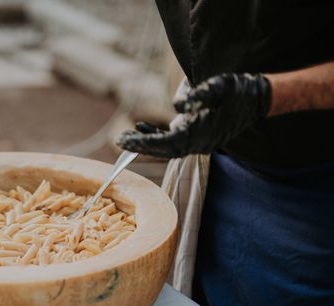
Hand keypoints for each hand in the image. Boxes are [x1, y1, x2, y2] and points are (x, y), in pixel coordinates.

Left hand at [116, 73, 271, 157]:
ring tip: (126, 136)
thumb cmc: (238, 91)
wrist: (258, 99)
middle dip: (140, 146)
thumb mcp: (220, 86)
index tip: (124, 140)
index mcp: (199, 134)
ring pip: (166, 148)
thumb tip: (178, 105)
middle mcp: (197, 144)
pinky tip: (142, 127)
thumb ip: (199, 95)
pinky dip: (157, 137)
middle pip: (162, 150)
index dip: (143, 142)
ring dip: (146, 143)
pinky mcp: (198, 137)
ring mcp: (198, 143)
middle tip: (118, 141)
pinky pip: (173, 142)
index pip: (165, 142)